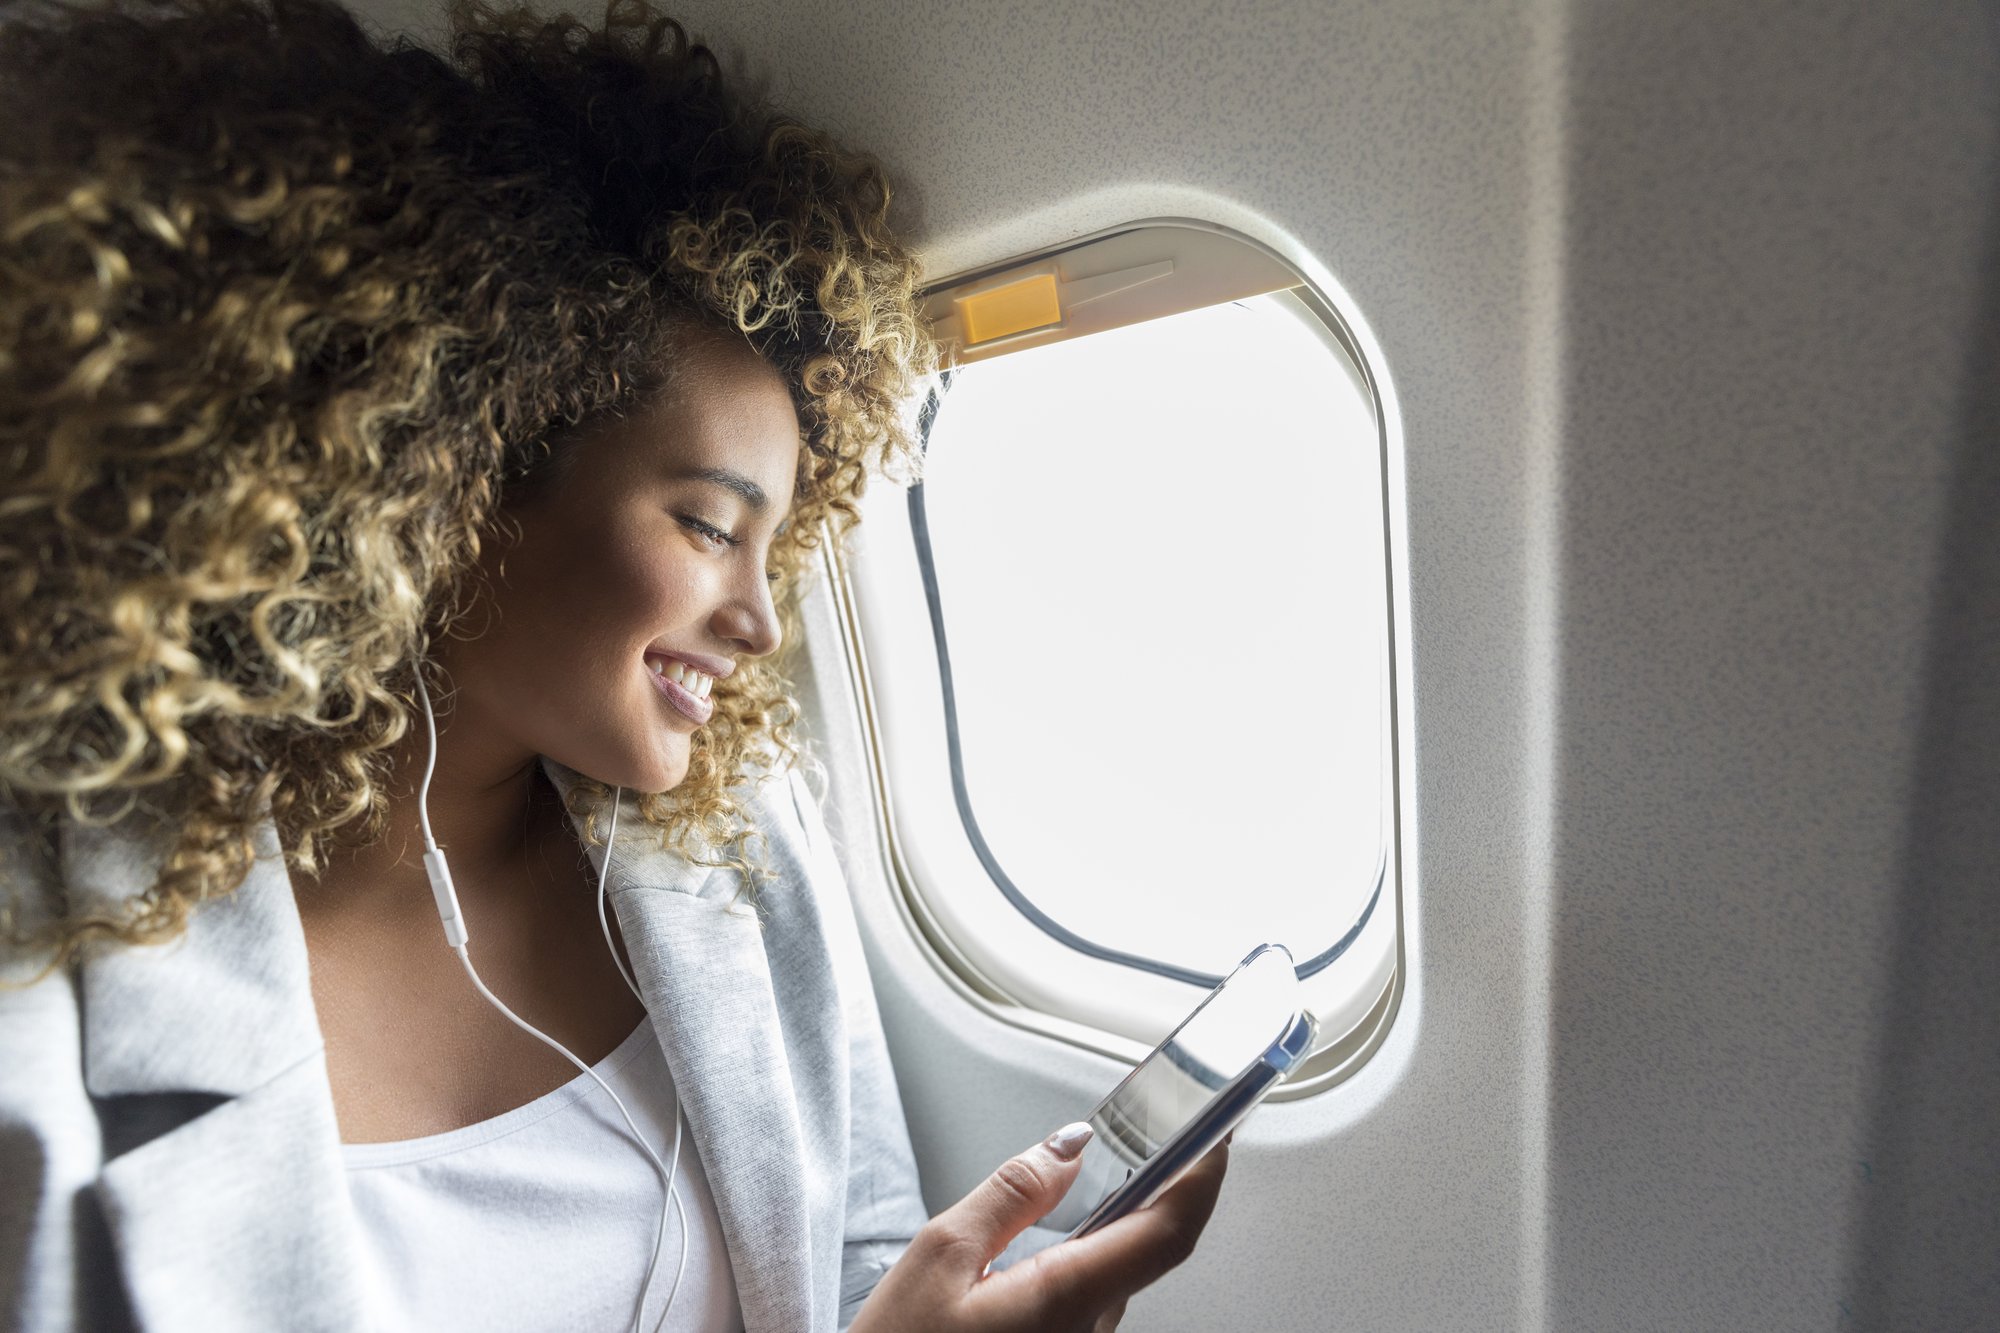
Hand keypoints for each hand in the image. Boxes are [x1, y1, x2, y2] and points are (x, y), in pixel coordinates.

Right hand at [848, 1124, 1229, 1332]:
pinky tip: (1050, 1243)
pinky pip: (1087, 1303)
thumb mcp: (939, 1254)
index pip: (1167, 1235)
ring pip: (1112, 1278)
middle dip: (1148, 1190)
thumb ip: (1012, 1195)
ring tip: (1090, 1180)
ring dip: (1110, 1228)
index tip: (1217, 1133)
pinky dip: (1084, 1260)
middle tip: (1148, 1134)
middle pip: (1143, 1252)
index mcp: (1063, 1302)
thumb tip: (1066, 1148)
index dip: (1203, 1179)